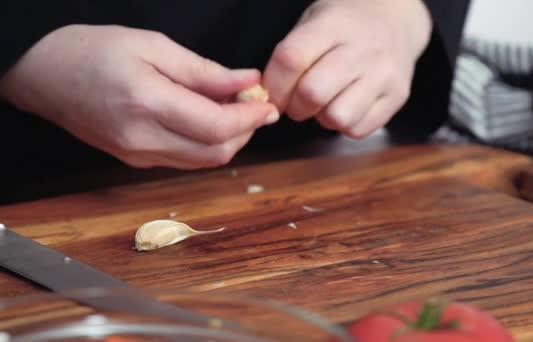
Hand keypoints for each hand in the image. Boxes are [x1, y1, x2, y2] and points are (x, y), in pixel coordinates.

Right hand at [0, 25, 278, 168]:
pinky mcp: (136, 161)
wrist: (47, 75)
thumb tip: (248, 83)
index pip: (217, 127)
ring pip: (204, 161)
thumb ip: (205, 71)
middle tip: (256, 105)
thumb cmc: (96, 51)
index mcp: (147, 104)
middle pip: (216, 152)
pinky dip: (207, 144)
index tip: (268, 104)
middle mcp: (143, 139)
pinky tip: (209, 120)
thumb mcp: (154, 47)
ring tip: (235, 110)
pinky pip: (185, 160)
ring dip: (230, 140)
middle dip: (246, 131)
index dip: (251, 119)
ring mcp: (138, 156)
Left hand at [263, 0, 431, 137]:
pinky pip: (358, 129)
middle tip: (298, 103)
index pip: (291, 59)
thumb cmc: (343, 27)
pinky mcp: (397, 97)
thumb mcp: (313, 23)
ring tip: (327, 103)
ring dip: (323, 117)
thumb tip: (265, 98)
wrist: (394, 21)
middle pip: (313, 93)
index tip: (272, 93)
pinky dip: (345, 125)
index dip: (274, 85)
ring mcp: (384, 74)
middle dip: (295, 106)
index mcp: (334, 24)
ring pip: (337, 117)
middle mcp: (363, 49)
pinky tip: (347, 106)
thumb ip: (290, 56)